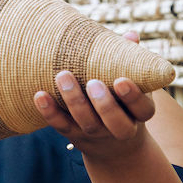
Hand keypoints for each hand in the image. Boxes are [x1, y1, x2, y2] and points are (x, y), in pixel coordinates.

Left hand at [33, 32, 154, 159]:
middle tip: (92, 83)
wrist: (112, 147)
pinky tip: (39, 94)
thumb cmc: (123, 104)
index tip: (121, 80)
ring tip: (63, 76)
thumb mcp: (133, 87)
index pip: (143, 110)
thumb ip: (132, 63)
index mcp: (138, 115)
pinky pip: (60, 125)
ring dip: (74, 101)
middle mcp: (120, 129)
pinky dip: (49, 111)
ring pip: (86, 123)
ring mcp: (95, 133)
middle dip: (104, 104)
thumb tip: (130, 35)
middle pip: (116, 123)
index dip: (133, 97)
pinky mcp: (72, 134)